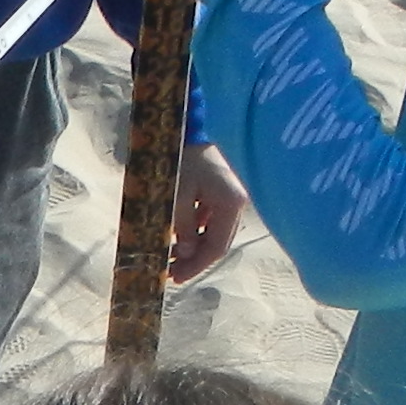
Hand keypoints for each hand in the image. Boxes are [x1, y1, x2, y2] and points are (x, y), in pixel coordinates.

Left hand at [166, 144, 249, 283]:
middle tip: (169, 272)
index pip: (216, 246)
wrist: (190, 127)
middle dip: (193, 260)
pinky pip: (209, 220)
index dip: (196, 265)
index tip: (175, 277)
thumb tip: (186, 253)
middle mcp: (237, 204)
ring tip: (168, 257)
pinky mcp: (222, 194)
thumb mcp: (177, 193)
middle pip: (217, 243)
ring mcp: (231, 198)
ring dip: (192, 247)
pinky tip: (176, 236)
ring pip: (213, 233)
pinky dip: (194, 231)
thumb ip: (182, 225)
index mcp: (231, 204)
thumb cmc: (182, 157)